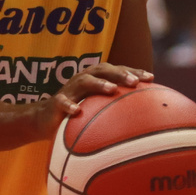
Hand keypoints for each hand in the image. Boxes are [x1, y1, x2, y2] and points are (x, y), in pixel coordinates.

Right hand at [36, 62, 153, 138]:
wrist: (45, 119)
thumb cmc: (77, 113)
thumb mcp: (97, 109)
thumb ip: (116, 110)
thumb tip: (147, 124)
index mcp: (96, 78)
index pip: (117, 71)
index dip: (133, 71)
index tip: (150, 78)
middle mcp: (84, 79)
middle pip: (103, 71)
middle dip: (119, 73)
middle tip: (134, 81)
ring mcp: (70, 89)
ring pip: (85, 81)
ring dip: (98, 83)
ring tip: (112, 89)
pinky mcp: (56, 102)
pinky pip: (63, 102)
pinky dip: (70, 105)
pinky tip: (77, 111)